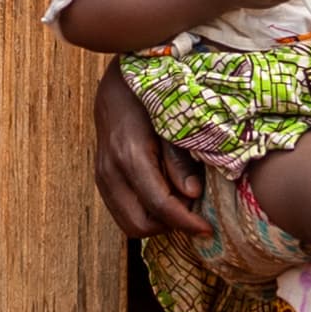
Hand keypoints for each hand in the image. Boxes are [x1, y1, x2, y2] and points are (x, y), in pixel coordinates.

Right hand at [93, 68, 204, 236]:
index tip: (208, 229)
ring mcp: (102, 176)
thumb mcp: (172, 122)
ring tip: (181, 206)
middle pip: (140, 224)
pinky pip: (123, 210)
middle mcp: (111, 171)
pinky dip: (145, 213)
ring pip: (128, 223)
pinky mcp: (102, 178)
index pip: (160, 206)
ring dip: (157, 222)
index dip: (186, 222)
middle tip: (194, 214)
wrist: (117, 82)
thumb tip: (193, 194)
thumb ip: (180, 160)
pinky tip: (165, 197)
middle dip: (170, 226)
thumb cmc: (150, 97)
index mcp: (131, 156)